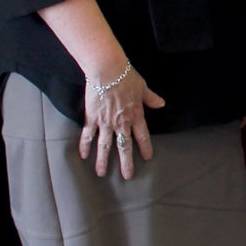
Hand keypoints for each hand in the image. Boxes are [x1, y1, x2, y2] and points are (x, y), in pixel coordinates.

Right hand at [80, 62, 166, 179]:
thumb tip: (161, 104)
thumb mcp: (143, 87)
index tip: (147, 158)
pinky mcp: (92, 118)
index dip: (145, 147)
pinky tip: (83, 156)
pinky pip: (88, 135)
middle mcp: (121, 122)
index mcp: (136, 115)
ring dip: (103, 161)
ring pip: (105, 146)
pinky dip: (85, 146)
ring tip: (101, 173)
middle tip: (127, 176)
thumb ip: (151, 98)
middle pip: (124, 146)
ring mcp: (106, 122)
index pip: (143, 136)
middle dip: (126, 162)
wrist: (108, 70)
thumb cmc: (126, 76)